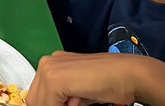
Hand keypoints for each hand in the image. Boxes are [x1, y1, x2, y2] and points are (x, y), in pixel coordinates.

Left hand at [25, 51, 141, 105]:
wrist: (128, 75)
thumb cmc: (110, 83)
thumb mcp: (78, 95)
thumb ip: (63, 100)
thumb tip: (51, 105)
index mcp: (52, 65)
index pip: (38, 96)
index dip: (50, 105)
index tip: (66, 105)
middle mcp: (48, 63)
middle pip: (35, 99)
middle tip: (74, 104)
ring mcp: (49, 68)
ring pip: (40, 103)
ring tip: (78, 101)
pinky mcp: (55, 78)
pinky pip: (49, 104)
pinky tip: (78, 101)